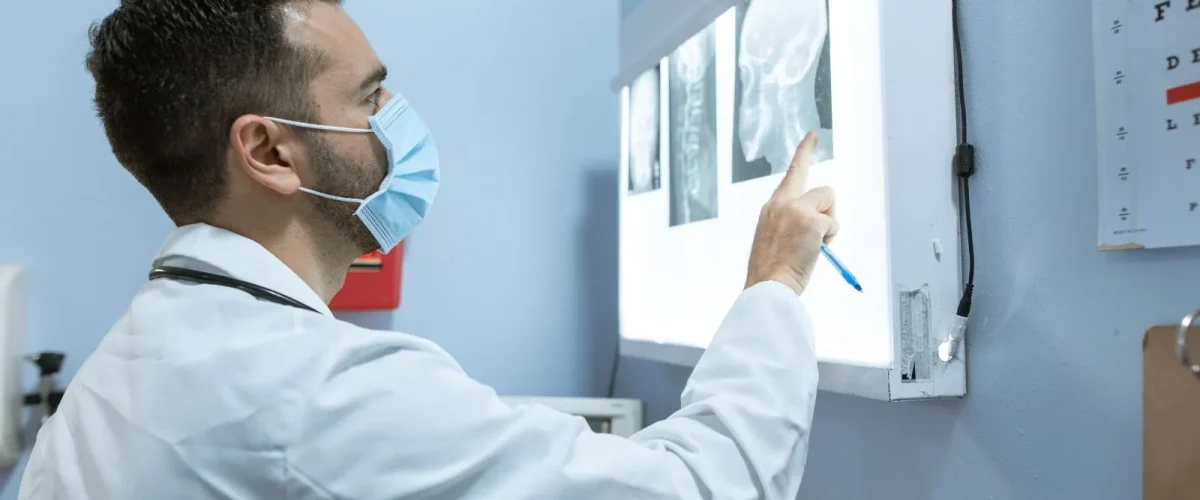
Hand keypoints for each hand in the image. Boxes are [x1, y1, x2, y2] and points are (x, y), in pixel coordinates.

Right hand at [745, 132, 838, 294]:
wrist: (768, 284)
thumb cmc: (772, 268)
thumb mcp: (773, 236)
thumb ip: (790, 220)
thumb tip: (818, 221)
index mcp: (772, 207)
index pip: (792, 173)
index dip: (804, 152)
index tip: (813, 136)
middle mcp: (783, 202)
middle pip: (821, 189)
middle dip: (827, 207)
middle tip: (823, 229)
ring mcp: (797, 210)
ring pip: (829, 204)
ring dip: (828, 224)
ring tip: (812, 246)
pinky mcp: (812, 222)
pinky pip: (833, 224)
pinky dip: (829, 238)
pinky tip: (815, 251)